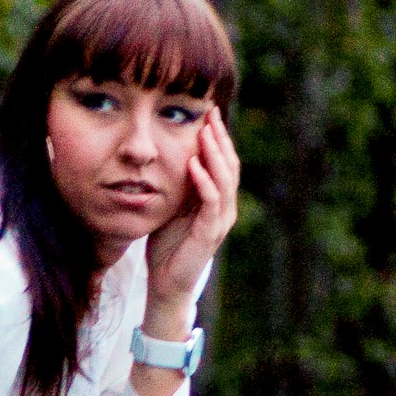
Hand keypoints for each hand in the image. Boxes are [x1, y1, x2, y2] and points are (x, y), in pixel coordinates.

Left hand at [143, 110, 239, 329]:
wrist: (166, 282)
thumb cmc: (168, 245)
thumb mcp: (172, 206)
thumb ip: (179, 184)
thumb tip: (172, 153)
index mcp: (217, 200)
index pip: (223, 162)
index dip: (219, 138)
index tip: (209, 113)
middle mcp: (224, 208)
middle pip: (229, 166)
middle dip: (220, 139)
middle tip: (211, 114)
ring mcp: (220, 222)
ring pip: (224, 181)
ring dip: (214, 155)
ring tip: (205, 133)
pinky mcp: (209, 234)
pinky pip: (210, 203)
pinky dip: (203, 182)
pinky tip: (194, 165)